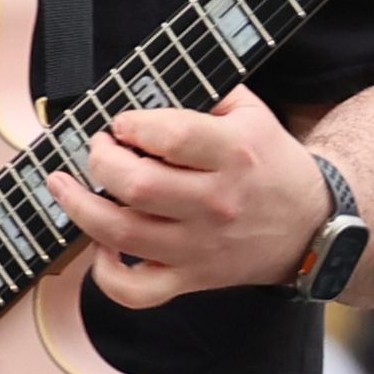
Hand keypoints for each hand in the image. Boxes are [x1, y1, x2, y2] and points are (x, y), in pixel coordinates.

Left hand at [44, 86, 333, 308]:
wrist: (311, 227)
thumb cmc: (271, 163)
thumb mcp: (252, 113)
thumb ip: (206, 91)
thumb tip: (146, 83)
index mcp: (233, 153)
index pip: (169, 136)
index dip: (131, 124)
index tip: (121, 121)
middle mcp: (215, 202)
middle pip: (137, 185)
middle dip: (100, 159)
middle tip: (97, 148)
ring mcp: (200, 246)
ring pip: (123, 233)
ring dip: (81, 206)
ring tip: (62, 184)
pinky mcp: (191, 278)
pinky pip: (136, 290)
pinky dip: (104, 273)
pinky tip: (98, 244)